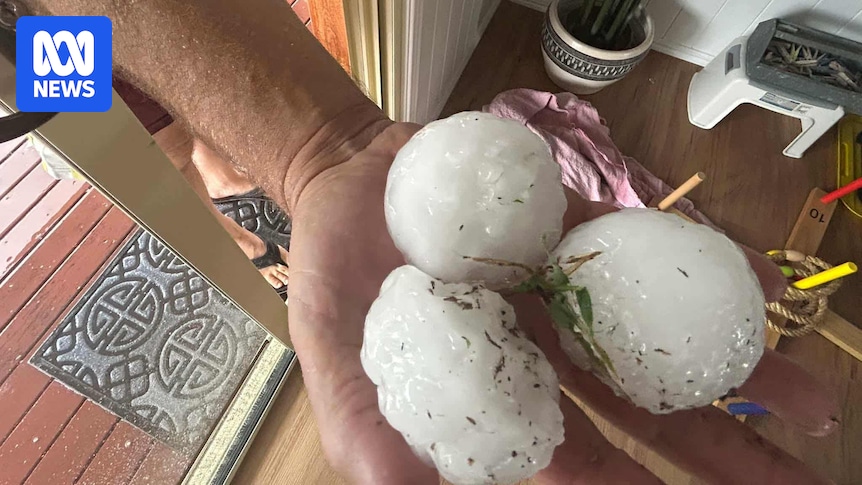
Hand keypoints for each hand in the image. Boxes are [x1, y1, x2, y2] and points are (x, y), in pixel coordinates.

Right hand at [286, 122, 837, 483]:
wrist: (347, 177)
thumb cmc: (334, 276)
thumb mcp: (334, 357)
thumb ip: (366, 428)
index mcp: (498, 390)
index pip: (573, 457)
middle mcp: (548, 347)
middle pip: (638, 406)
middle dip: (709, 445)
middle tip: (788, 478)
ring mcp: (570, 286)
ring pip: (658, 334)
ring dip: (730, 366)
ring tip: (808, 401)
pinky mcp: (580, 226)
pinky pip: (647, 249)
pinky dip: (703, 269)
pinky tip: (758, 292)